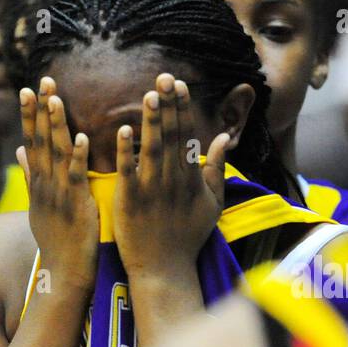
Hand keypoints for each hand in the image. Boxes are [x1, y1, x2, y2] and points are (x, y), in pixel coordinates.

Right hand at [17, 77, 99, 291]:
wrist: (64, 274)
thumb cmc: (57, 241)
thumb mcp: (39, 206)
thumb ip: (30, 176)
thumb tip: (19, 151)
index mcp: (39, 184)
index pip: (32, 141)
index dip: (29, 115)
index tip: (28, 88)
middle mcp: (45, 185)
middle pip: (40, 141)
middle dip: (40, 110)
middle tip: (42, 80)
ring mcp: (59, 196)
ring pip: (56, 154)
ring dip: (56, 126)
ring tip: (55, 99)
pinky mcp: (76, 207)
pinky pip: (77, 178)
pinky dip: (78, 158)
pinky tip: (82, 138)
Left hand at [112, 74, 226, 276]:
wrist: (165, 269)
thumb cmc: (188, 237)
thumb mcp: (213, 204)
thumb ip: (217, 169)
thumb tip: (223, 138)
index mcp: (191, 179)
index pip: (186, 136)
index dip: (182, 109)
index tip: (180, 84)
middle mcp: (173, 181)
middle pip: (171, 136)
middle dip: (168, 106)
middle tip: (165, 77)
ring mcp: (151, 190)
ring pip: (152, 149)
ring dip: (151, 121)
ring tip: (150, 94)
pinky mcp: (130, 201)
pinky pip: (128, 172)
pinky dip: (126, 151)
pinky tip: (124, 130)